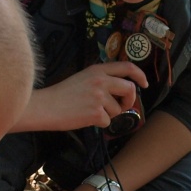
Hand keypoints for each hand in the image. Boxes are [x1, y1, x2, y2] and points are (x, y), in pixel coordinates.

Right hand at [28, 62, 146, 131]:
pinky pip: (108, 121)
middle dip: (129, 100)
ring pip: (118, 109)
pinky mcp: (96, 112)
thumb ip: (102, 80)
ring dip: (109, 114)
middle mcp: (101, 81)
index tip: (144, 84)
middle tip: (122, 106)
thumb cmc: (63, 94)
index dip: (139, 75)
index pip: (127, 67)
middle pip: (129, 89)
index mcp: (98, 70)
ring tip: (90, 111)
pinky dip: (99, 123)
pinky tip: (85, 118)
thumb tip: (122, 91)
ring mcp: (99, 97)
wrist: (46, 107)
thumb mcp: (83, 78)